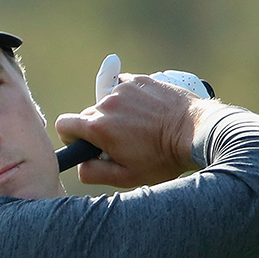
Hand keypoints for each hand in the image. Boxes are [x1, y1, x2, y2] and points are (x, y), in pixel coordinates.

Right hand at [56, 75, 213, 187]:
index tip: (89, 144)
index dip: (73, 137)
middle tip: (123, 141)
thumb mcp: (126, 177)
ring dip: (116, 113)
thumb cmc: (162, 158)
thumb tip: (81, 164)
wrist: (195, 132)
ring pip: (107, 102)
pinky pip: (124, 88)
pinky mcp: (140, 80)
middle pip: (88, 114)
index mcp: (98, 127)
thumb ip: (93, 173)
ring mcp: (124, 88)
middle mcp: (107, 103)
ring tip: (140, 127)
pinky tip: (147, 112)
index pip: (64, 124)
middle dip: (99, 128)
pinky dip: (130, 99)